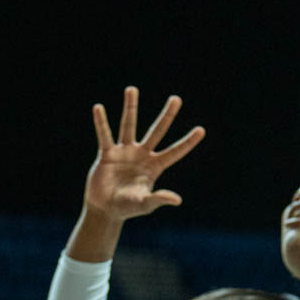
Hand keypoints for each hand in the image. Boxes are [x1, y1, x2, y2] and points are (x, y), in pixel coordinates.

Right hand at [84, 87, 204, 222]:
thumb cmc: (128, 208)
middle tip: (176, 99)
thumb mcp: (145, 204)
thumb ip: (159, 199)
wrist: (105, 209)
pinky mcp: (107, 153)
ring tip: (132, 89)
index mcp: (155, 166)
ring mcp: (125, 152)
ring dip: (131, 108)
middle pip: (157, 131)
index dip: (188, 142)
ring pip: (129, 125)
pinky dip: (101, 123)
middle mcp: (142, 155)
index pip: (175, 152)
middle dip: (167, 116)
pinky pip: (104, 135)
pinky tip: (98, 108)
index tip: (201, 130)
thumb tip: (177, 199)